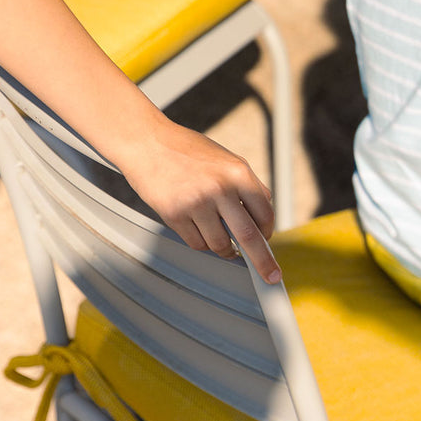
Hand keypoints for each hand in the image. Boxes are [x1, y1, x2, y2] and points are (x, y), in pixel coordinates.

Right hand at [119, 118, 281, 283]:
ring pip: (219, 244)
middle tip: (271, 276)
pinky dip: (201, 242)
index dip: (268, 232)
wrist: (149, 143)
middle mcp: (220, 189)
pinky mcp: (174, 215)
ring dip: (224, 249)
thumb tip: (265, 212)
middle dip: (263, 261)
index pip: (265, 212)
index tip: (267, 242)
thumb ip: (247, 185)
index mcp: (238, 173)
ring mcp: (196, 203)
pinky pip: (196, 243)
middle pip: (249, 236)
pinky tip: (198, 228)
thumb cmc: (190, 151)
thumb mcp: (227, 160)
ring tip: (221, 239)